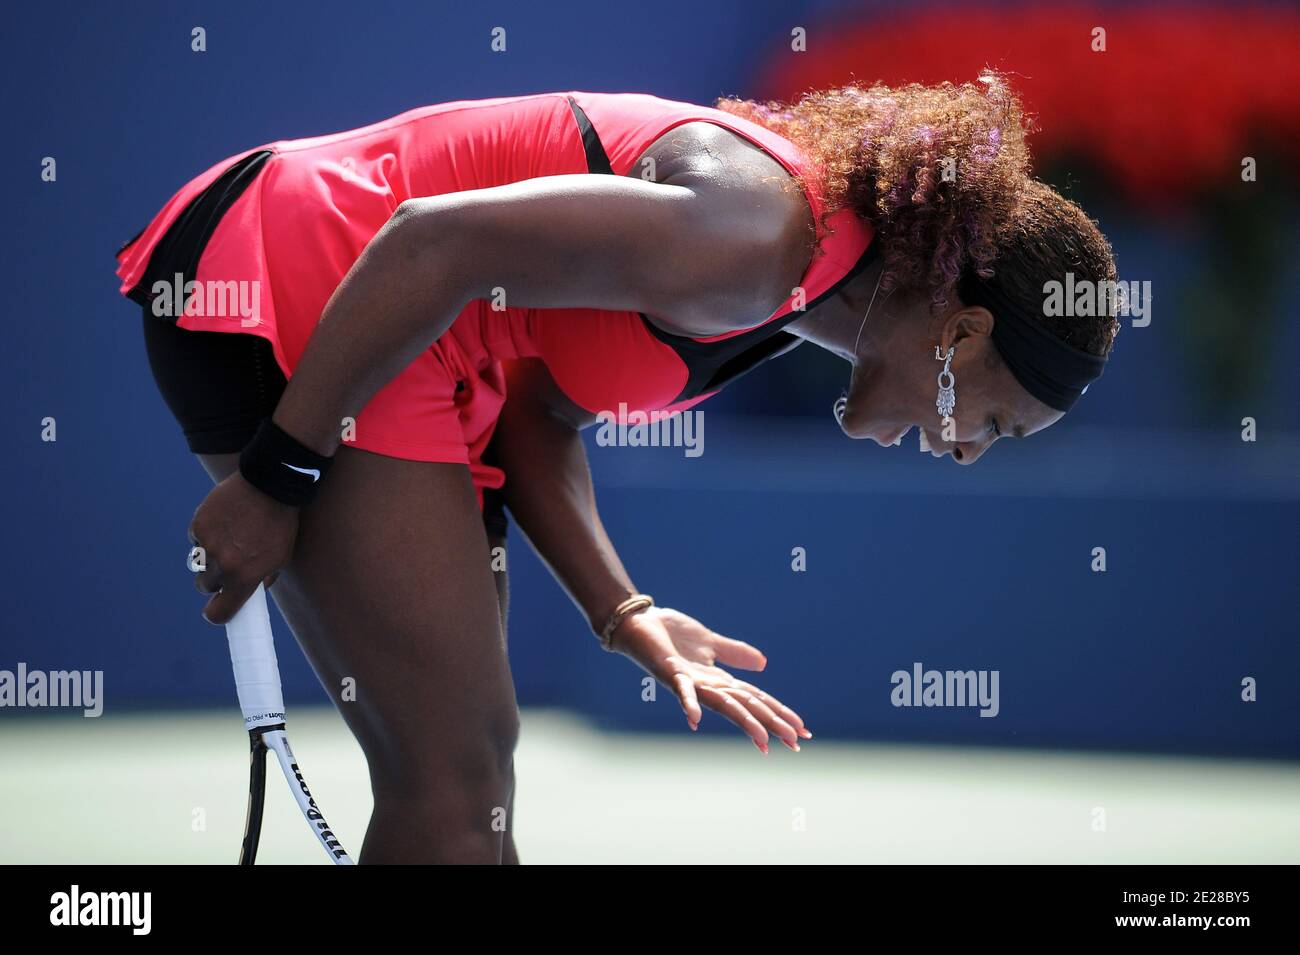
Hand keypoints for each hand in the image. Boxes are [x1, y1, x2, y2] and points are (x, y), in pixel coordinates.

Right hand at [188, 471, 298, 624]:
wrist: (270, 486)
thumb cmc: (281, 524)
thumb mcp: (281, 557)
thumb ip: (264, 578)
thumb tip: (252, 592)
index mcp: (245, 577)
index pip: (219, 612)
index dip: (217, 613)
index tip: (217, 609)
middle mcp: (223, 565)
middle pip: (205, 586)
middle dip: (214, 580)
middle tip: (228, 564)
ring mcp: (208, 546)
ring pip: (198, 563)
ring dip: (209, 556)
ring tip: (230, 537)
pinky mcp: (199, 526)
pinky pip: (196, 539)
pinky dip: (206, 534)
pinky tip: (224, 521)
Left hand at [611, 607, 812, 753]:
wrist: (639, 621)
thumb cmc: (671, 633)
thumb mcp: (710, 641)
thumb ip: (735, 653)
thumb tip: (763, 664)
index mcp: (718, 679)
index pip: (755, 700)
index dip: (778, 713)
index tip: (801, 730)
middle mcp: (706, 686)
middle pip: (746, 707)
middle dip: (770, 724)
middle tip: (794, 742)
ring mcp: (689, 682)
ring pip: (722, 704)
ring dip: (742, 721)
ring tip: (763, 740)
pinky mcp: (670, 672)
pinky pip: (680, 690)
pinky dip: (688, 705)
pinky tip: (695, 721)